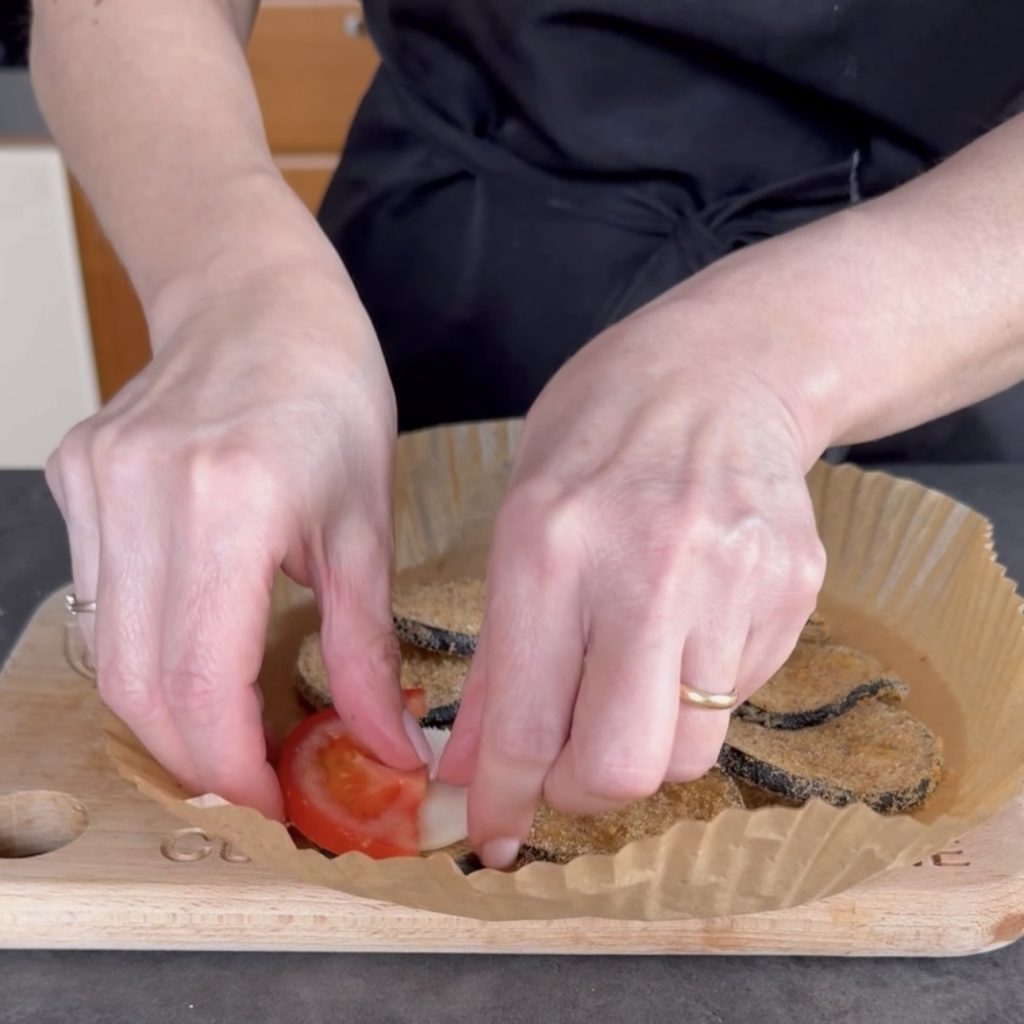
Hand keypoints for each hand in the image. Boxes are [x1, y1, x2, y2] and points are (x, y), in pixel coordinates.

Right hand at [47, 265, 424, 818]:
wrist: (259, 302)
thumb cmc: (332, 397)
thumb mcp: (367, 527)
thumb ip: (366, 651)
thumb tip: (384, 750)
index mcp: (232, 502)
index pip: (198, 683)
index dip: (229, 766)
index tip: (270, 798)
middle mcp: (144, 492)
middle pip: (135, 685)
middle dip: (193, 755)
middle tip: (253, 774)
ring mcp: (96, 483)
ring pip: (105, 652)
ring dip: (167, 707)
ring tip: (231, 717)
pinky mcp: (75, 478)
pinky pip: (97, 597)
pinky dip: (146, 642)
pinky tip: (196, 633)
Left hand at [438, 292, 828, 866]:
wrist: (720, 372)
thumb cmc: (597, 439)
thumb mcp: (517, 524)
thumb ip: (496, 658)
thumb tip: (468, 769)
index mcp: (550, 547)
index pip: (523, 723)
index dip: (499, 801)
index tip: (493, 834)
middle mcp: (646, 568)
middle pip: (622, 768)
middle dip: (583, 795)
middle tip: (566, 771)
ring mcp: (732, 579)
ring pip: (691, 751)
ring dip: (646, 747)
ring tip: (629, 686)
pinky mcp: (792, 588)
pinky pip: (738, 697)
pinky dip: (697, 695)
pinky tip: (685, 630)